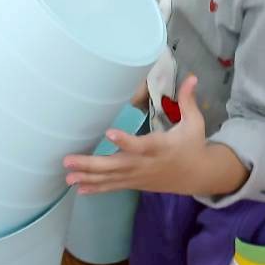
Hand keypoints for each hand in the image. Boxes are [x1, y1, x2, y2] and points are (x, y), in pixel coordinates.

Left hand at [64, 77, 244, 196]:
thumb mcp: (194, 122)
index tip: (109, 133)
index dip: (126, 141)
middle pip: (116, 165)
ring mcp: (138, 176)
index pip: (141, 145)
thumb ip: (188, 100)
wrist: (197, 175)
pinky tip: (79, 188)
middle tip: (68, 160)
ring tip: (67, 176)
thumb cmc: (193, 145)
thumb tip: (192, 76)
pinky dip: (97, 187)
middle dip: (91, 164)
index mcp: (160, 147)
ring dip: (88, 177)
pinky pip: (113, 186)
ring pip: (111, 178)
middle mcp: (145, 163)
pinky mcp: (134, 182)